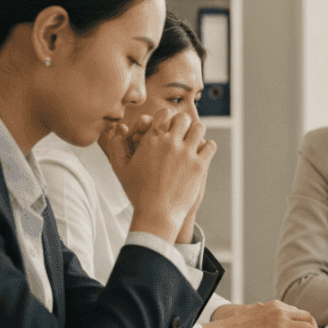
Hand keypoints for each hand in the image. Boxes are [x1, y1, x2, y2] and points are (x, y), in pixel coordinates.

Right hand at [111, 109, 215, 242]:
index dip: (168, 118)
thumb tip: (119, 127)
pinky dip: (208, 147)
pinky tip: (203, 153)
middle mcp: (170, 143)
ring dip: (197, 133)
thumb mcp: (121, 168)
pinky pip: (210, 146)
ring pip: (199, 128)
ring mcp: (187, 153)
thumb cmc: (138, 192)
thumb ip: (117, 145)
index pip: (165, 114)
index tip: (168, 126)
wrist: (157, 213)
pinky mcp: (199, 165)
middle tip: (183, 132)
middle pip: (184, 118)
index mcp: (152, 139)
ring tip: (194, 140)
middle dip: (183, 124)